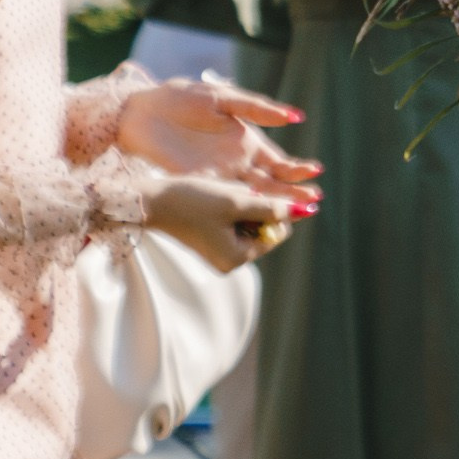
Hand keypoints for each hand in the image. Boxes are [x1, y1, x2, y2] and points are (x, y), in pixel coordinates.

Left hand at [118, 78, 321, 207]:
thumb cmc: (181, 98)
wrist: (138, 111)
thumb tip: (295, 117)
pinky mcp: (194, 181)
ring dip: (271, 202)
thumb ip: (257, 108)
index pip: (277, 161)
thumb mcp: (223, 98)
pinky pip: (221, 196)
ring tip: (294, 210)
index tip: (315, 173)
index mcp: (246, 141)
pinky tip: (255, 209)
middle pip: (269, 183)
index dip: (296, 169)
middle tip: (314, 200)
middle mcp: (235, 162)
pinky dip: (239, 203)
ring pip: (249, 194)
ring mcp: (216, 174)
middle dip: (292, 191)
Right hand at [141, 173, 300, 272]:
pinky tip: (214, 199)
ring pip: (251, 221)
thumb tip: (306, 210)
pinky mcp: (211, 239)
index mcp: (237, 259)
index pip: (277, 232)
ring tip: (219, 198)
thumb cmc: (194, 201)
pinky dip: (232, 206)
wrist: (152, 200)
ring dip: (243, 204)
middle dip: (256, 207)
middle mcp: (230, 261)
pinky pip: (235, 220)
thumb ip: (273, 208)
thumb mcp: (238, 201)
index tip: (248, 198)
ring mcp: (220, 251)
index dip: (271, 210)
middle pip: (265, 228)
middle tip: (232, 197)